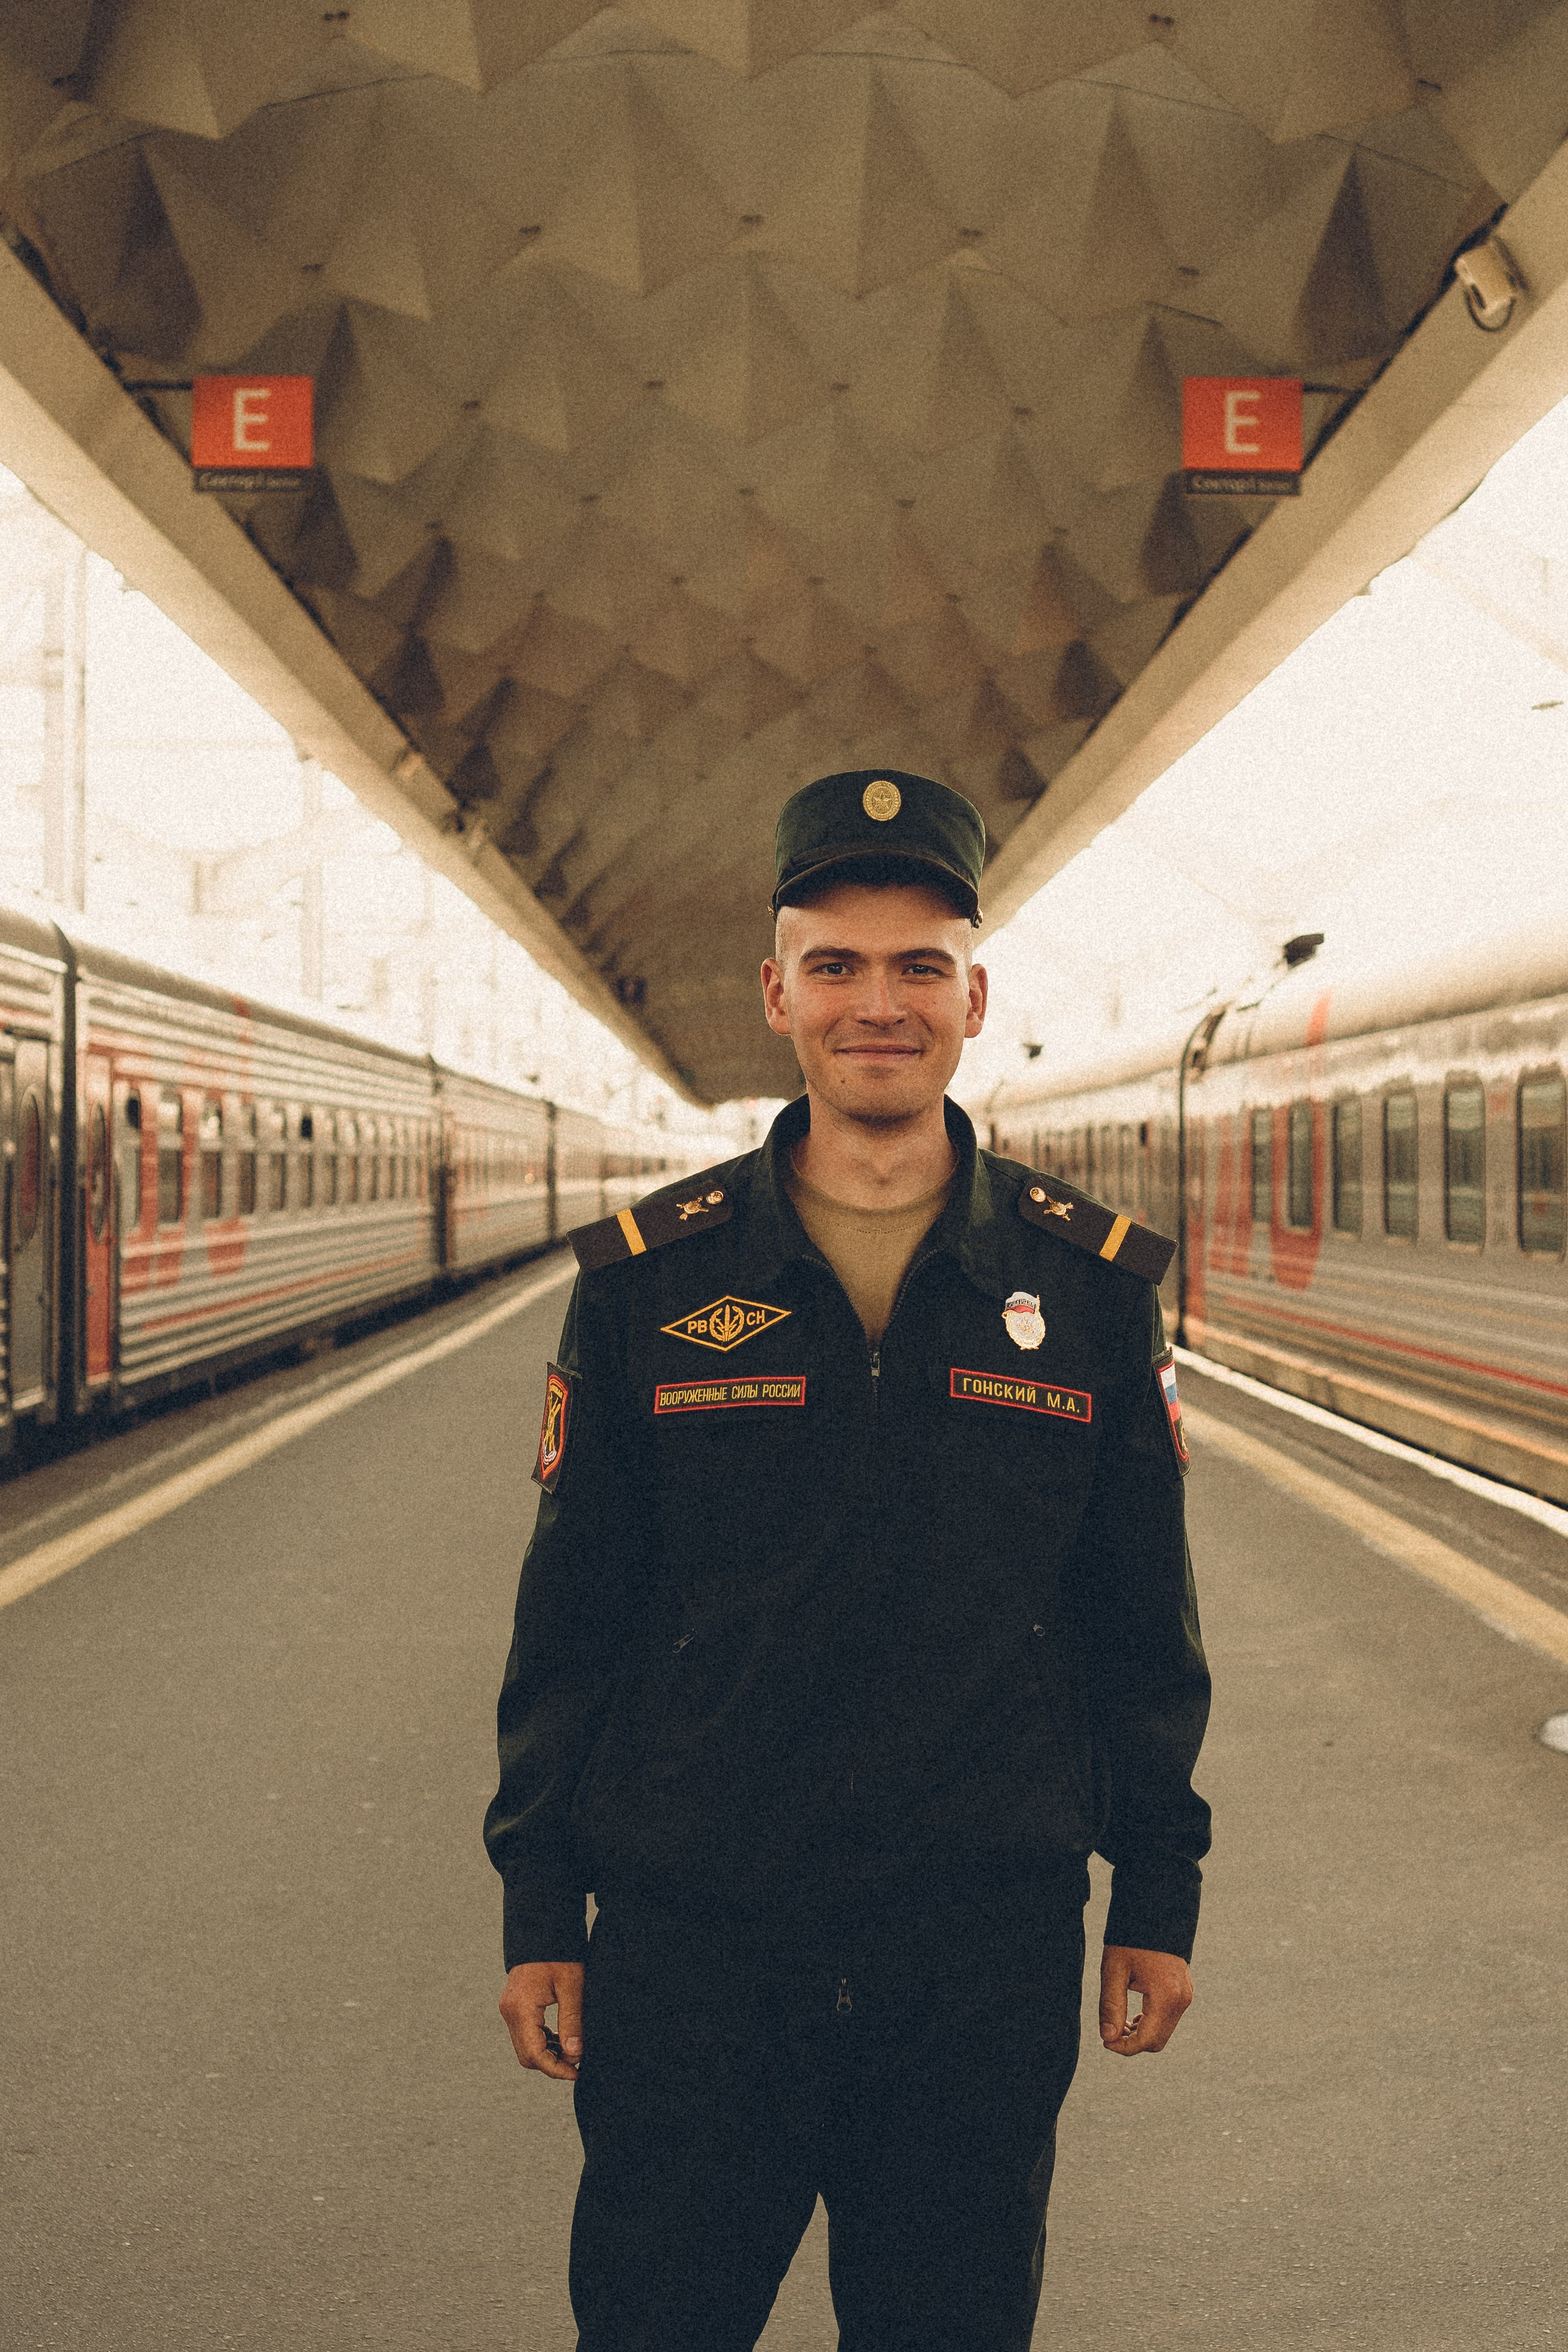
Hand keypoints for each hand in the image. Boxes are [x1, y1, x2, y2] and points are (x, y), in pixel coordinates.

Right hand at [499, 1960, 584, 2080]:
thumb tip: (574, 2054)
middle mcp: (509, 2012)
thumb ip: (572, 2021)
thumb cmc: (559, 1954)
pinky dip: (542, 2042)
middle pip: (527, 2055)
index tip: (576, 2072)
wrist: (543, 1930)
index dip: (555, 2069)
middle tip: (577, 2061)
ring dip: (547, 2054)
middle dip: (551, 2064)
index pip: (535, 2054)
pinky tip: (561, 2037)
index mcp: (521, 2008)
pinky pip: (525, 2034)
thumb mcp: (572, 1986)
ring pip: (525, 2047)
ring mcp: (509, 2009)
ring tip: (572, 2049)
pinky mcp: (513, 2006)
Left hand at [1099, 1944, 1191, 2055]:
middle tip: (1110, 2032)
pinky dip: (1151, 2024)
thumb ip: (1111, 2006)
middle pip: (1157, 2042)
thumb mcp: (1114, 1970)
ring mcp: (1186, 1997)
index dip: (1123, 2048)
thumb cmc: (1131, 1940)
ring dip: (1141, 2034)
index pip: (1146, 2040)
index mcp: (1165, 1996)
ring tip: (1119, 2021)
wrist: (1155, 1915)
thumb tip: (1107, 2037)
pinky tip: (1133, 2014)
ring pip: (1164, 2033)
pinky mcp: (1185, 1993)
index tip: (1105, 2041)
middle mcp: (1181, 2000)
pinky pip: (1169, 2020)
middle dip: (1132, 2043)